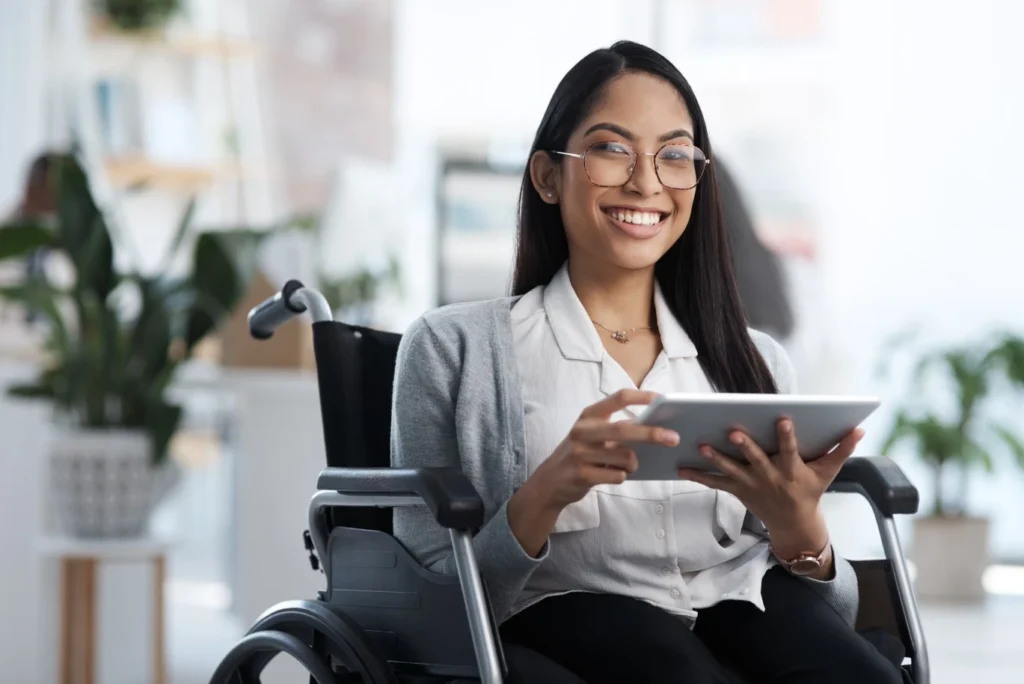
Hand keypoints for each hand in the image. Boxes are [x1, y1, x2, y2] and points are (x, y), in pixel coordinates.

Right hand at [507, 389, 679, 555]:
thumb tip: (652, 427)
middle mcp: (582, 431)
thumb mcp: (591, 435)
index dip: (642, 397)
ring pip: (625, 457)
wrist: (550, 482)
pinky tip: (610, 475)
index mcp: (588, 416)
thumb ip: (615, 429)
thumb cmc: (579, 454)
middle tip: (674, 438)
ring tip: (627, 466)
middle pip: (624, 429)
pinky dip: (621, 476)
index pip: (618, 398)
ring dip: (633, 464)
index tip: (661, 398)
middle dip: (652, 434)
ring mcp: (580, 453)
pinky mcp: (582, 474)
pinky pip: (617, 475)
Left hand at [677, 419, 863, 572]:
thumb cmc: (810, 491)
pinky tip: (680, 467)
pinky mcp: (737, 490)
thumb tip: (860, 429)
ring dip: (715, 459)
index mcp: (793, 471)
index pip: (791, 451)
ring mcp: (751, 485)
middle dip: (745, 447)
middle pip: (756, 460)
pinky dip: (698, 475)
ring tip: (701, 446)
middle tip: (733, 432)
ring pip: (731, 471)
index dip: (787, 436)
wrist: (794, 524)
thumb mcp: (828, 473)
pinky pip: (715, 483)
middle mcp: (770, 478)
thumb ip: (842, 449)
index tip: (782, 418)